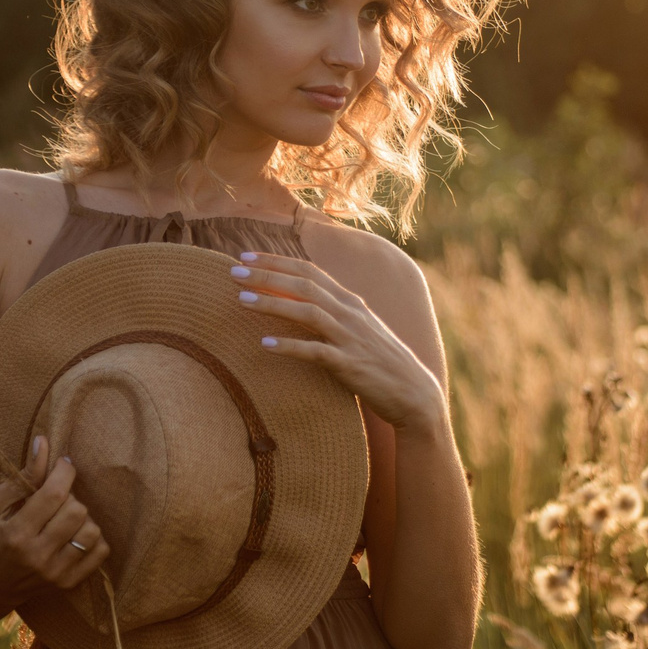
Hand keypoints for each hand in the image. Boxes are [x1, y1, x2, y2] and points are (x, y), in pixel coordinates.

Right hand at [0, 436, 109, 605]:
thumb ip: (22, 475)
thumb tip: (43, 442)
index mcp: (16, 533)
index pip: (54, 494)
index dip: (65, 472)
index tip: (63, 464)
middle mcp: (37, 556)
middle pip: (76, 511)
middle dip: (70, 495)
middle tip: (57, 497)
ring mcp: (55, 573)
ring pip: (91, 531)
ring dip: (82, 517)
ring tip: (65, 517)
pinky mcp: (68, 583)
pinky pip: (101, 552)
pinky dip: (93, 537)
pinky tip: (75, 534)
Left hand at [230, 252, 447, 434]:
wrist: (415, 393)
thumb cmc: (381, 362)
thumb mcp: (358, 329)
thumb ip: (333, 313)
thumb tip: (299, 302)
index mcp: (350, 302)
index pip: (309, 270)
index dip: (276, 260)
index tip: (246, 255)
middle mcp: (350, 313)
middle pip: (304, 284)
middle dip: (267, 274)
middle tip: (233, 270)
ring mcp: (350, 337)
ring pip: (306, 311)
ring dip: (272, 303)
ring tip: (241, 299)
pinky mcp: (349, 364)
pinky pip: (314, 351)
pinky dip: (288, 346)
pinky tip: (264, 343)